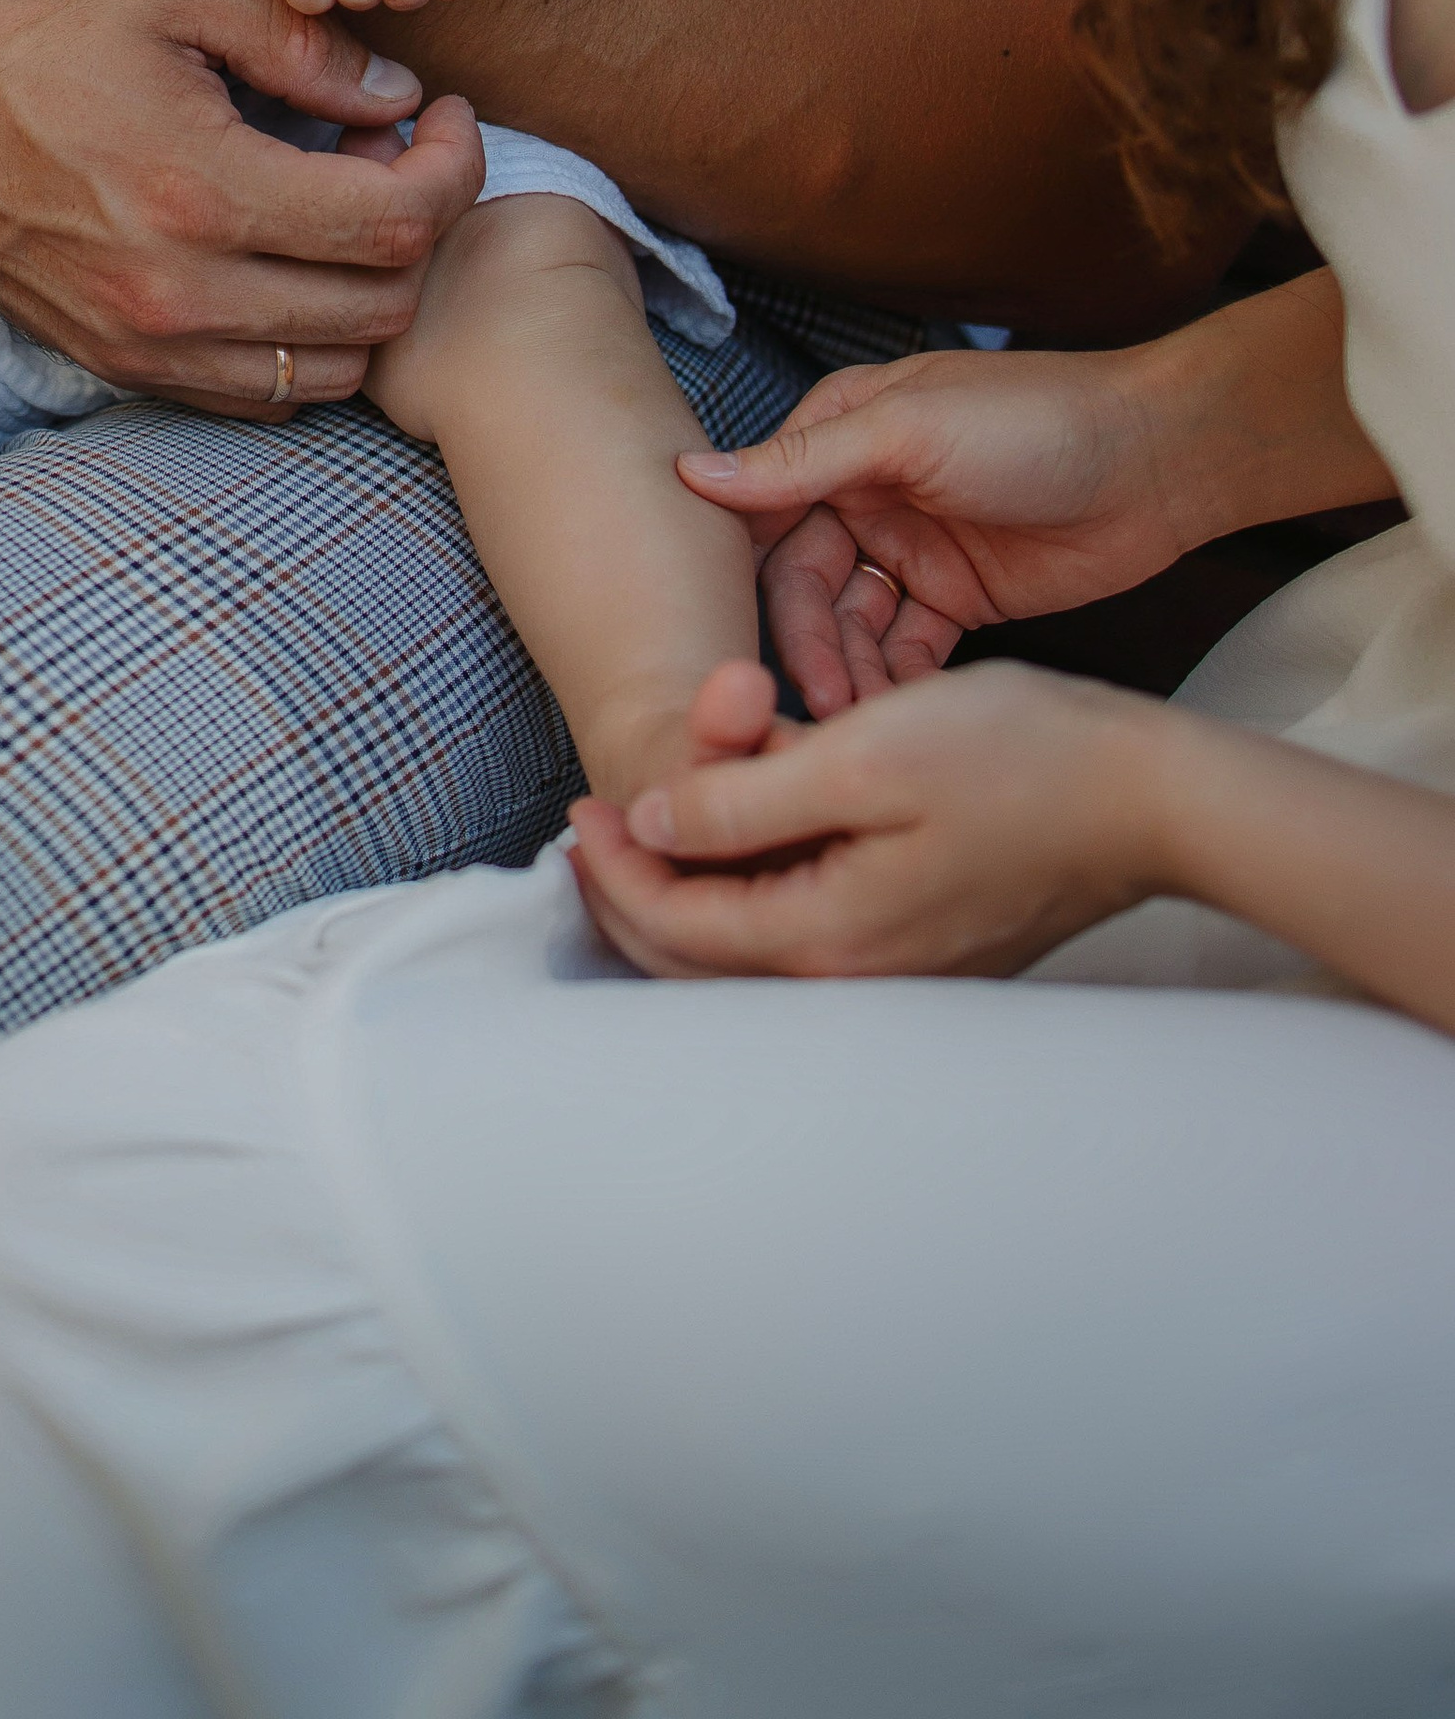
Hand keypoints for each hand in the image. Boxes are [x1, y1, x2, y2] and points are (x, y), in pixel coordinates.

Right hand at [0, 0, 484, 407]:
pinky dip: (306, 342)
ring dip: (371, 294)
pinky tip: (290, 262)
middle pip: (385, 306)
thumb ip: (299, 42)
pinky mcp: (122, 370)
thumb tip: (397, 96)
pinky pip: (262, 396)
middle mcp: (180, 291)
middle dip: (424, 226)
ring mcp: (147, 345)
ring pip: (335, 368)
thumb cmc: (39, 37)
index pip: (398, 222)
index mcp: (201, 189)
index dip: (453, 165)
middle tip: (403, 153)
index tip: (441, 113)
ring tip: (351, 209)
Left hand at [568, 654, 1173, 978]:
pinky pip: (808, 921)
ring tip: (672, 799)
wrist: (1146, 794)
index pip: (677, 927)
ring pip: (752, 938)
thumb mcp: (859, 755)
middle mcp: (857, 975)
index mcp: (830, 939)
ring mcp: (896, 966)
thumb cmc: (1015, 756)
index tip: (584, 804)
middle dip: (638, 886)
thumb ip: (744, 801)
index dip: (616, 866)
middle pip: (702, 955)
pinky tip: (758, 808)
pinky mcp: (922, 941)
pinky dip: (762, 874)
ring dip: (701, 872)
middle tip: (596, 821)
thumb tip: (651, 825)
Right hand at [673, 339, 1198, 716]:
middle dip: (806, 645)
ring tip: (858, 723)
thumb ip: (802, 462)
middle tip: (814, 705)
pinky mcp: (958, 598)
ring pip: (852, 626)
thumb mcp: (907, 431)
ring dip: (849, 671)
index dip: (742, 582)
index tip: (732, 644)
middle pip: (803, 584)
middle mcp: (863, 493)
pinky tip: (900, 715)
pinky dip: (897, 683)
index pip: (762, 515)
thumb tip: (691, 474)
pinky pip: (906, 650)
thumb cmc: (1034, 419)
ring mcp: (911, 549)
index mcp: (839, 437)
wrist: (1160, 459)